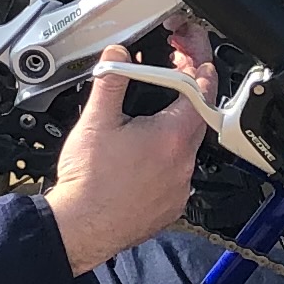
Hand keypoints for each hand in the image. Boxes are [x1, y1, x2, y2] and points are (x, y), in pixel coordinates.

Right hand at [45, 45, 211, 273]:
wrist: (80, 228)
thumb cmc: (88, 183)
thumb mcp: (96, 120)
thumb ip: (111, 80)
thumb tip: (118, 55)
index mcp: (173, 136)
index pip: (203, 91)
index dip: (200, 67)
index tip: (194, 58)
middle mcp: (183, 163)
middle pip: (197, 118)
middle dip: (186, 96)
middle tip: (168, 82)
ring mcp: (179, 187)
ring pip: (186, 148)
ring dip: (172, 131)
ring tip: (145, 123)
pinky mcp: (170, 206)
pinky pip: (177, 175)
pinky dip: (165, 162)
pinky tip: (142, 158)